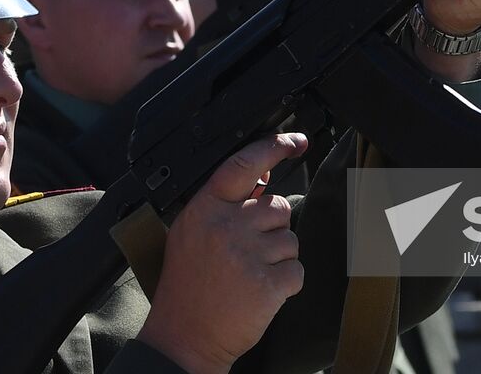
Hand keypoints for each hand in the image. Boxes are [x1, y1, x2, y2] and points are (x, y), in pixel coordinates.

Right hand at [140, 133, 307, 373]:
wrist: (183, 338)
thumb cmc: (189, 285)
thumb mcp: (193, 232)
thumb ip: (225, 202)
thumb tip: (264, 176)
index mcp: (206, 208)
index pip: (244, 164)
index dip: (273, 148)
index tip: (295, 142)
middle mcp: (226, 227)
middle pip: (279, 206)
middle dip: (273, 228)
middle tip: (249, 252)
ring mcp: (247, 256)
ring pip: (291, 240)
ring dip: (279, 258)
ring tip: (250, 274)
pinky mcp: (267, 285)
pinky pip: (296, 271)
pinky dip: (286, 284)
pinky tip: (260, 292)